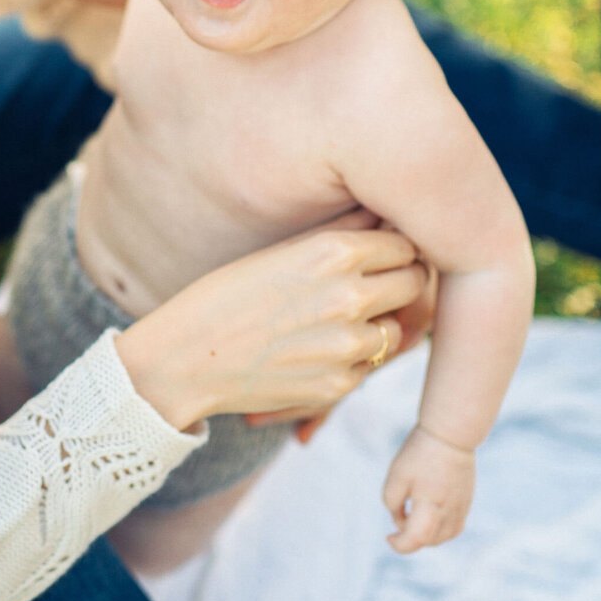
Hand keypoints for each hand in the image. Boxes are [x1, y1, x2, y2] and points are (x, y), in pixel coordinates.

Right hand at [241, 233, 436, 443]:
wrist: (186, 358)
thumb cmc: (226, 295)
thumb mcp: (281, 251)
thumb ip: (340, 235)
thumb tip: (385, 216)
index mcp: (335, 251)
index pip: (405, 243)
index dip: (397, 248)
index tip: (385, 254)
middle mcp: (349, 296)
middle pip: (414, 283)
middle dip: (400, 283)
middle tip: (377, 286)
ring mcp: (347, 345)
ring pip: (398, 329)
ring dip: (378, 325)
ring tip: (337, 323)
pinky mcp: (339, 384)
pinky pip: (369, 366)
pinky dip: (352, 360)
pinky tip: (314, 351)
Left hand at [382, 423, 474, 553]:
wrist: (451, 434)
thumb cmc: (420, 453)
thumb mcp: (396, 476)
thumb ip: (392, 503)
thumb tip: (399, 520)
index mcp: (430, 505)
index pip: (416, 539)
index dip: (400, 545)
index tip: (388, 537)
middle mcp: (449, 511)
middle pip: (429, 541)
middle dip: (411, 538)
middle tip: (400, 517)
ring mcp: (461, 508)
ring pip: (444, 537)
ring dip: (427, 536)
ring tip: (414, 516)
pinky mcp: (466, 501)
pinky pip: (455, 527)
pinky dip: (441, 529)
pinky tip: (430, 514)